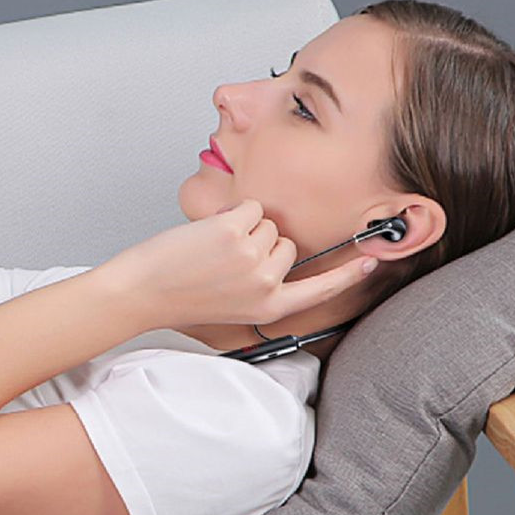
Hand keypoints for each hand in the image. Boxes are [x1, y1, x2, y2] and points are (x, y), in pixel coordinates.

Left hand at [99, 198, 377, 331]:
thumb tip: (280, 254)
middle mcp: (266, 285)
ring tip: (213, 250)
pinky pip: (249, 207)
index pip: (320, 290)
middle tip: (226, 260)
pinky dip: (230, 212)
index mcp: (270, 307)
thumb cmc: (182, 296)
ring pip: (267, 223)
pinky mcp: (234, 232)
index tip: (372, 263)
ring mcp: (252, 257)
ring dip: (242, 227)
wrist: (143, 292)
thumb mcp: (234, 303)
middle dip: (261, 242)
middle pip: (287, 244)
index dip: (347, 276)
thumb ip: (263, 285)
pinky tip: (209, 234)